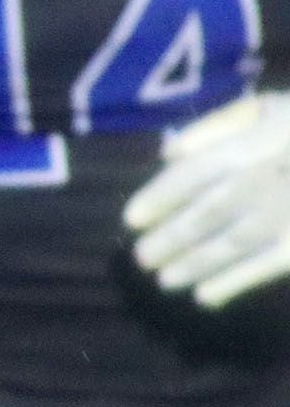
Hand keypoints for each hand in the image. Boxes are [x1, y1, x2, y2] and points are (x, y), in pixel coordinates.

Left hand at [124, 92, 289, 308]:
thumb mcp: (265, 108)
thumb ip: (215, 126)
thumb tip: (168, 154)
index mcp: (245, 149)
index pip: (188, 178)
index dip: (156, 200)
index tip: (132, 220)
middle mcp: (258, 185)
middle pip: (203, 217)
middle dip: (168, 240)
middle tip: (141, 258)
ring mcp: (282, 216)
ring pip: (228, 246)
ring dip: (192, 266)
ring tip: (164, 279)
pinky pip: (264, 267)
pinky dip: (233, 284)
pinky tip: (205, 297)